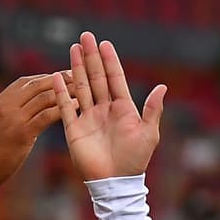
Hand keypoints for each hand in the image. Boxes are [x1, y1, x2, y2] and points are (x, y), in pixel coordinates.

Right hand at [0, 73, 71, 189]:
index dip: (43, 78)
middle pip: (36, 85)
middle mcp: (5, 106)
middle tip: (76, 77)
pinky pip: (46, 116)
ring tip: (81, 91)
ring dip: (65, 92)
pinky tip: (76, 107)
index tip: (59, 77)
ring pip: (43, 97)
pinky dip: (62, 109)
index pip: (24, 82)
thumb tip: (19, 112)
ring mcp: (14, 118)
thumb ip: (4, 115)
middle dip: (58, 79)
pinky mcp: (22, 133)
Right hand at [52, 32, 165, 180]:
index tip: (105, 44)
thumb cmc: (135, 160)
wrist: (115, 182)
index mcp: (122, 108)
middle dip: (91, 57)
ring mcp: (88, 118)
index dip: (110, 61)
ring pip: (81, 87)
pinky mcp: (74, 129)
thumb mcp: (148, 133)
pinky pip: (65, 107)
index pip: (115, 78)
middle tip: (86, 36)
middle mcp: (104, 109)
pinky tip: (56, 77)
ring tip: (73, 48)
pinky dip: (61, 92)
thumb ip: (152, 109)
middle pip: (96, 77)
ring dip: (76, 68)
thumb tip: (162, 87)